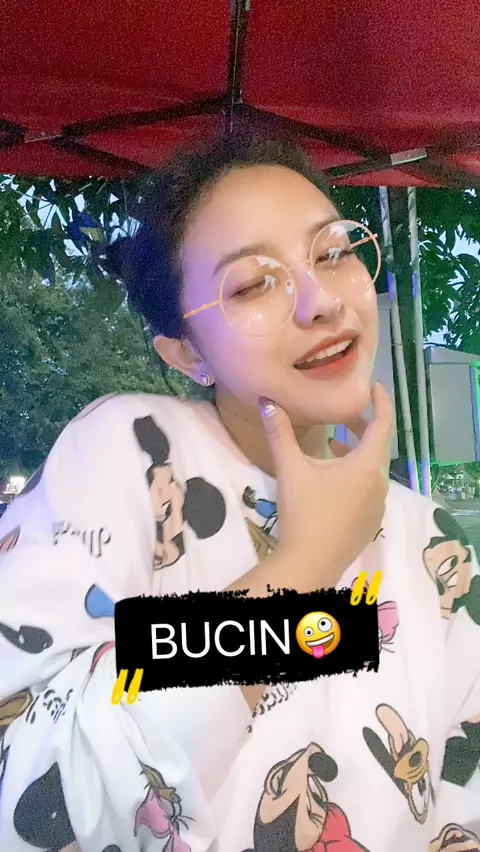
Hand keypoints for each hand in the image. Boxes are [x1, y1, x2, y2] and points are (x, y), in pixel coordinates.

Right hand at [259, 383, 392, 580]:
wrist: (310, 563)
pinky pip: (369, 489)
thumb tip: (268, 401)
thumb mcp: (290, 468)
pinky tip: (332, 482)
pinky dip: (356, 475)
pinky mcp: (369, 523)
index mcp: (367, 464)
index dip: (381, 402)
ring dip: (357, 453)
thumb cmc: (304, 511)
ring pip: (372, 469)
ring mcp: (377, 506)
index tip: (374, 386)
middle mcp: (380, 483)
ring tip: (332, 446)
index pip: (383, 423)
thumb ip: (280, 432)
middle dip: (362, 427)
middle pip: (378, 446)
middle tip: (345, 415)